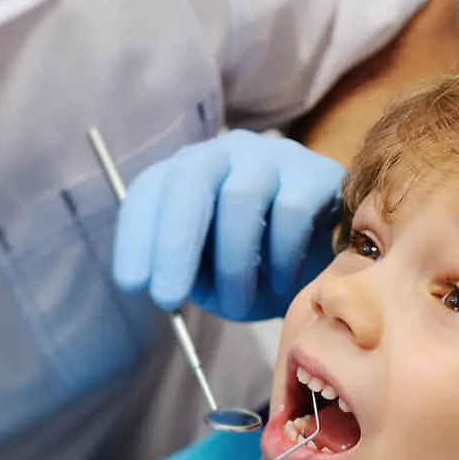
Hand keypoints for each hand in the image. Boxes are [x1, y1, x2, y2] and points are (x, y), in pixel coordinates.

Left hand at [112, 130, 344, 320]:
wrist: (327, 265)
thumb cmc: (257, 272)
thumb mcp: (210, 279)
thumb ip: (185, 275)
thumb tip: (161, 286)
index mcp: (187, 175)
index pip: (150, 191)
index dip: (136, 236)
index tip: (132, 284)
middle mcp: (226, 153)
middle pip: (191, 181)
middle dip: (174, 244)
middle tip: (168, 298)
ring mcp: (274, 156)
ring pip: (241, 198)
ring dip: (233, 264)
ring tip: (239, 306)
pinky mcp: (317, 172)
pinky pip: (292, 210)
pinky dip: (281, 257)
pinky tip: (282, 282)